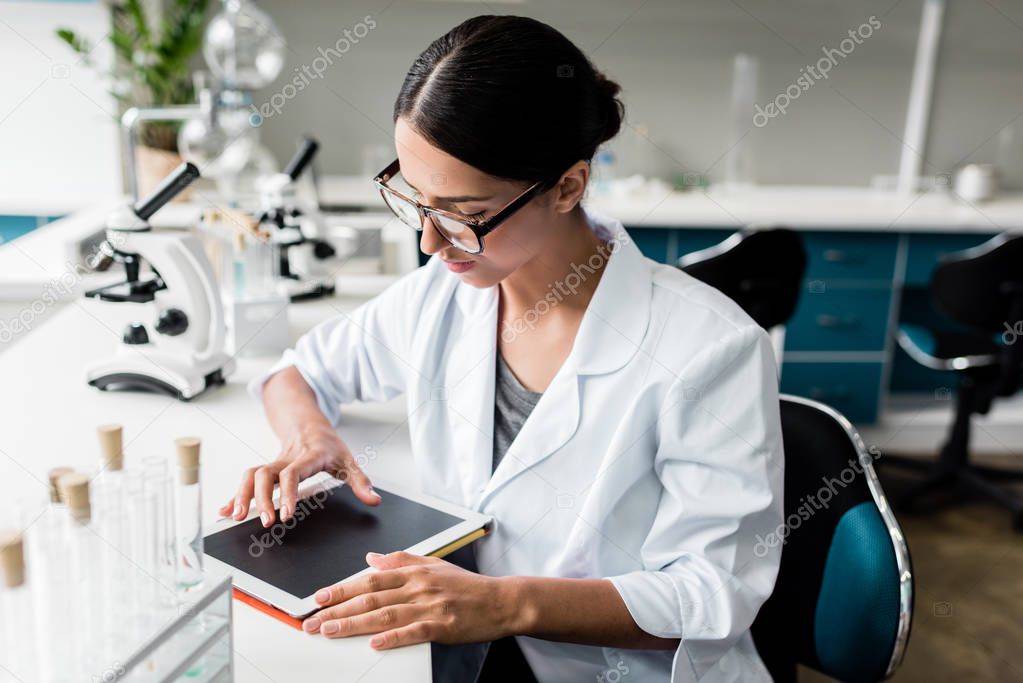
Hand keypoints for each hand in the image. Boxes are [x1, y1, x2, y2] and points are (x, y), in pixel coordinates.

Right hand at [218, 422, 379, 526]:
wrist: (308, 424)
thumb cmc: (328, 444)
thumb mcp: (348, 460)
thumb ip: (361, 481)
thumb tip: (374, 501)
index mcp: (308, 456)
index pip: (293, 473)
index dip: (288, 493)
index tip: (286, 514)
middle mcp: (287, 459)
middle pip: (265, 474)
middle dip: (262, 498)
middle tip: (266, 521)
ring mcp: (273, 464)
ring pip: (251, 475)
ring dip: (242, 495)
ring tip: (239, 516)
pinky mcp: (265, 470)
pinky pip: (246, 481)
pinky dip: (234, 496)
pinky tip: (226, 511)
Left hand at [301, 552, 521, 649]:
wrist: (501, 601)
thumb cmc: (468, 586)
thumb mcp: (433, 564)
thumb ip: (400, 560)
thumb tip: (371, 558)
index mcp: (414, 572)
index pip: (370, 579)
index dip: (342, 588)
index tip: (319, 597)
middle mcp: (418, 587)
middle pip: (371, 597)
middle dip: (338, 608)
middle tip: (313, 619)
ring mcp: (430, 607)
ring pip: (384, 614)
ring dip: (354, 623)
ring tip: (330, 630)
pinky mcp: (442, 626)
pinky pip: (413, 632)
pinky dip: (392, 637)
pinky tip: (374, 642)